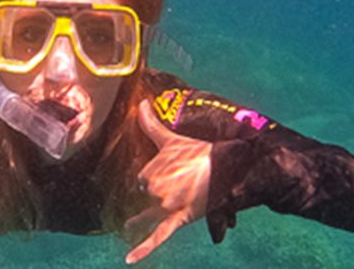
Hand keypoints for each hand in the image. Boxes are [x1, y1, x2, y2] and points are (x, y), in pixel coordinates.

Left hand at [123, 100, 211, 263]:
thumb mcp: (171, 137)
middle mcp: (154, 190)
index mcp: (149, 172)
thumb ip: (150, 122)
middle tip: (176, 185)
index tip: (169, 173)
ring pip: (149, 214)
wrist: (225, 165)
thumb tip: (140, 102)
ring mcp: (166, 206)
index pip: (142, 181)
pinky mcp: (178, 220)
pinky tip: (129, 260)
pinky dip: (143, 249)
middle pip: (147, 197)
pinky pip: (158, 237)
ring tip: (128, 225)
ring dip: (143, 216)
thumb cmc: (198, 150)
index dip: (154, 178)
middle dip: (157, 192)